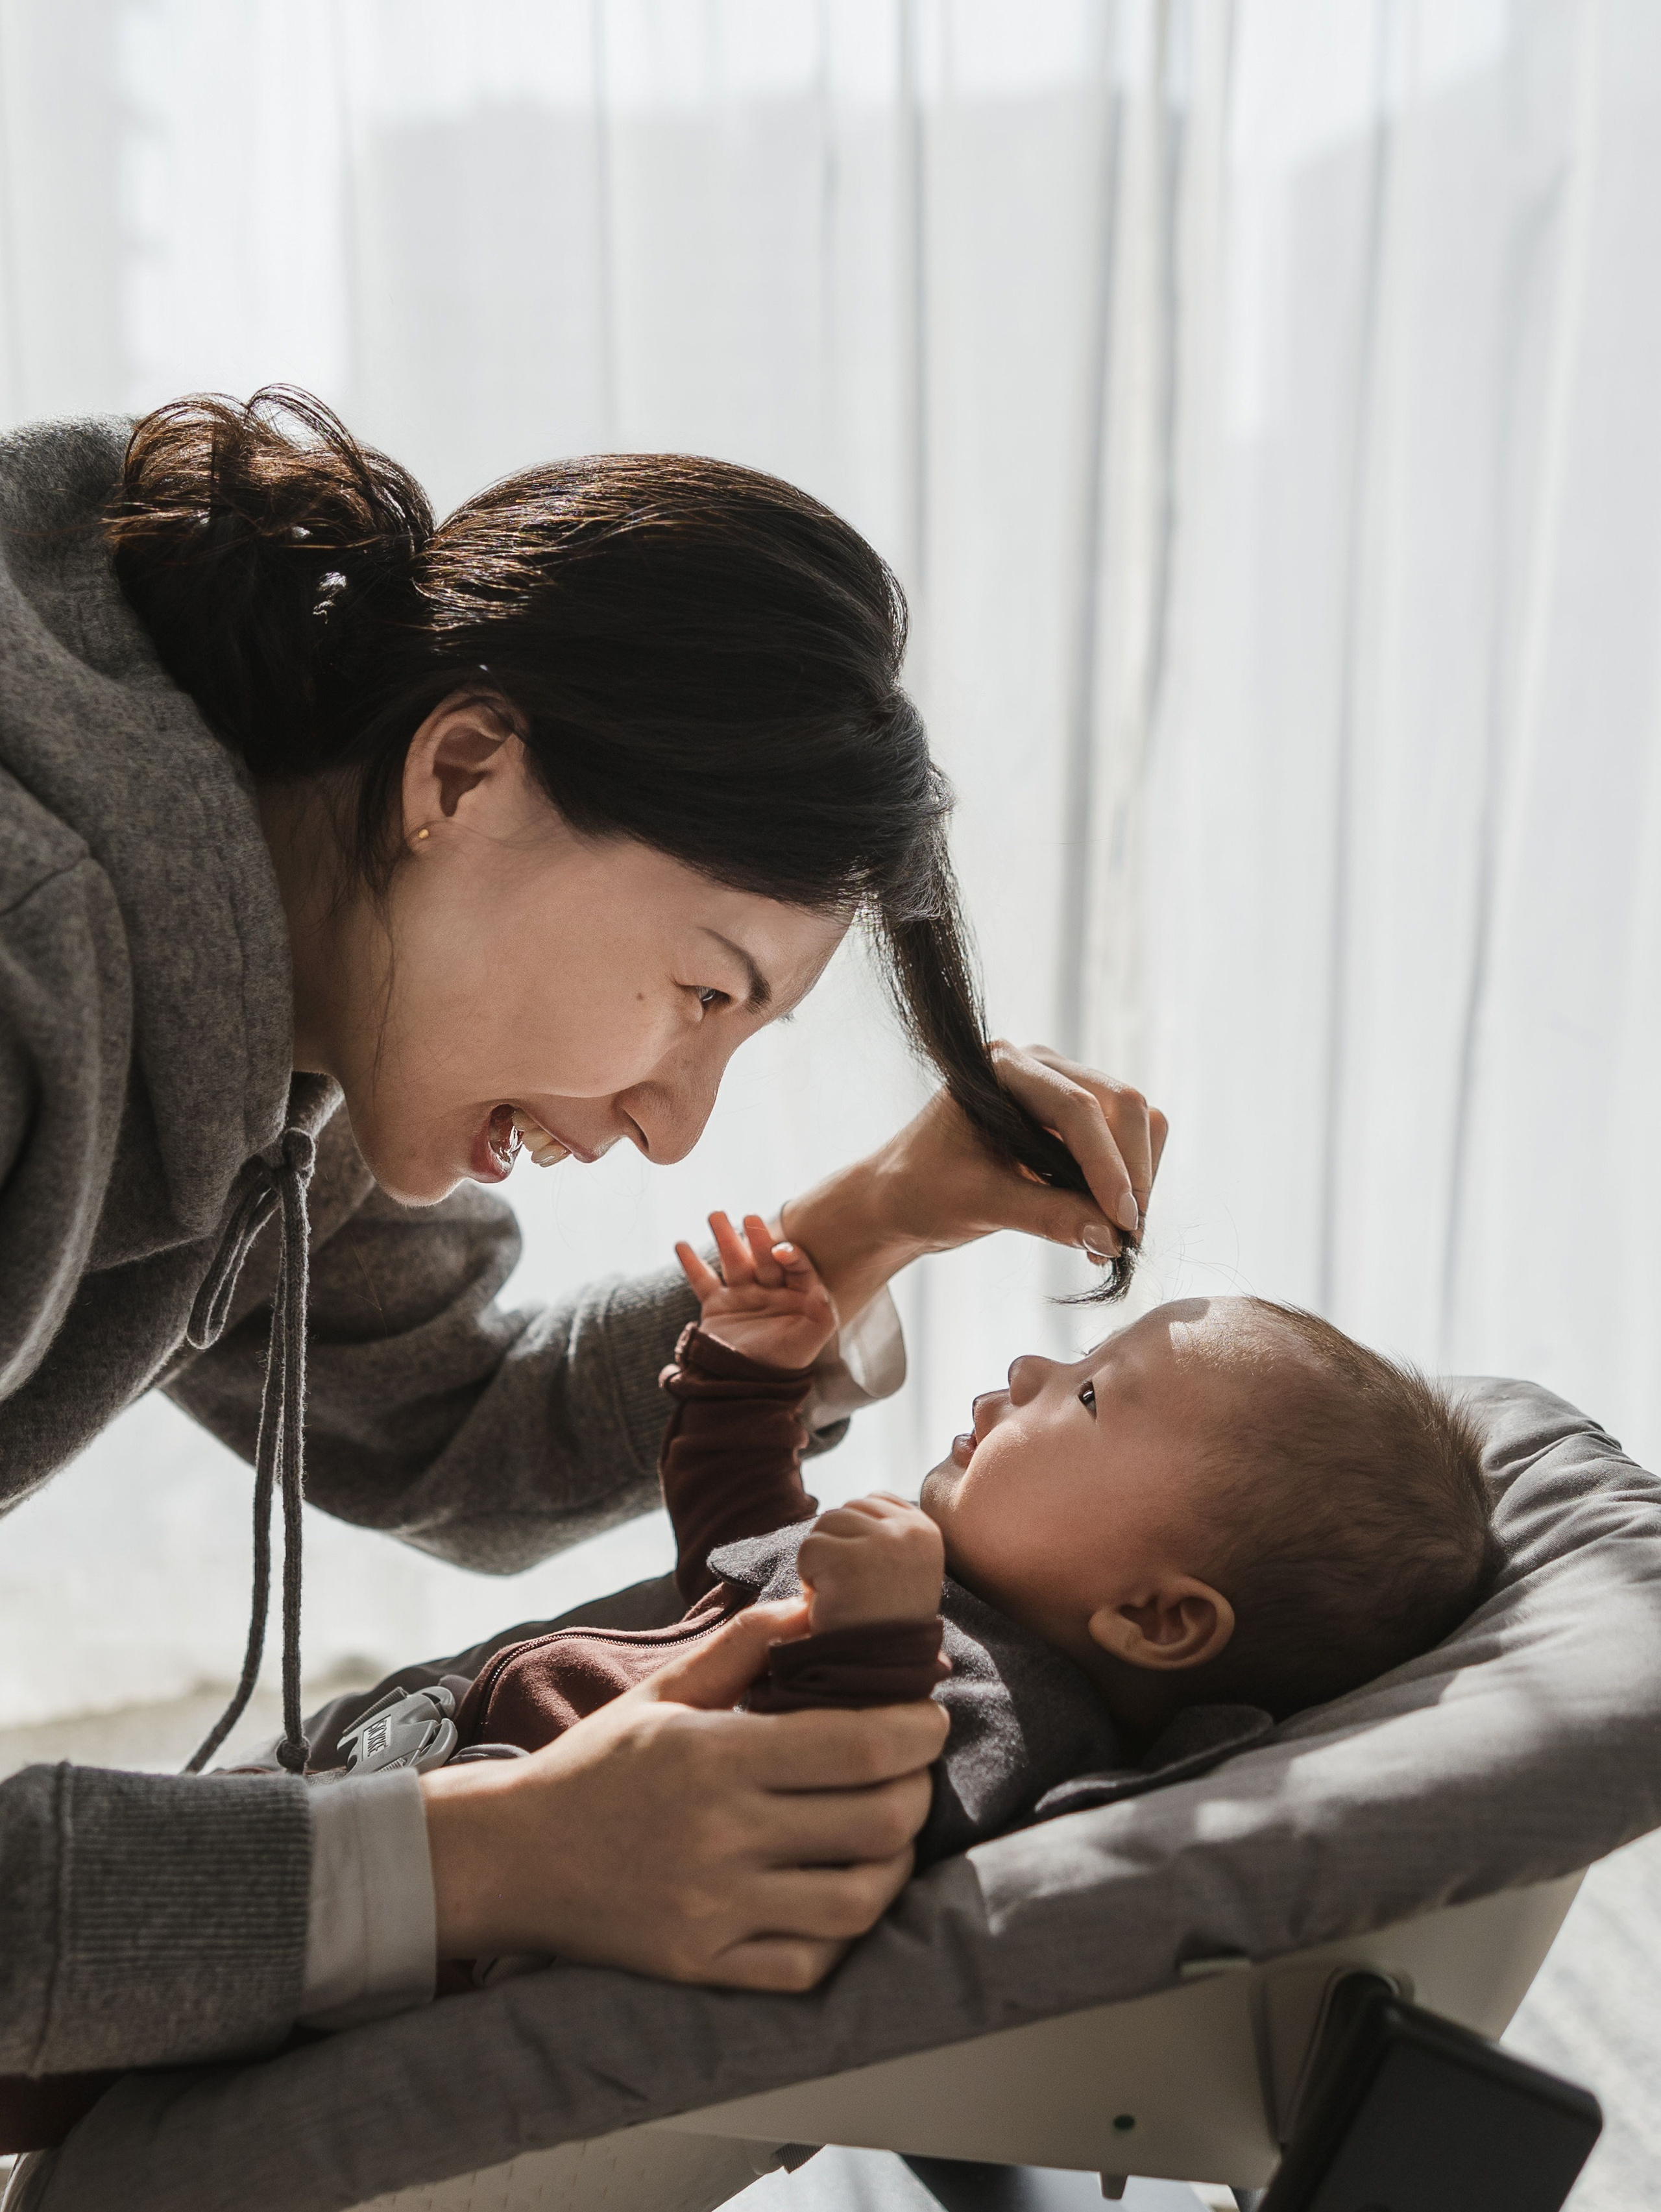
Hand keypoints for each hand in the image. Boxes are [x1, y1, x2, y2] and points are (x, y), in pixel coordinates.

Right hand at [421, 1600, 947, 1990]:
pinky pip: (809, 1964)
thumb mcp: (665, 1691)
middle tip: (916, 1773)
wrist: (512, 1857)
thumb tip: (818, 1606)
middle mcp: (719, 1836)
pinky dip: (845, 1932)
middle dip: (917, 1793)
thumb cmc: (598, 1764)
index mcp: (713, 1757)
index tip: (930, 1720)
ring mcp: (712, 1909)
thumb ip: (745, 1645)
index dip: (916, 1733)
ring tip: (892, 1834)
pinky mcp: (703, 1965)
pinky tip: (845, 1893)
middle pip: (874, 1823)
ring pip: (857, 1902)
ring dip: (895, 1865)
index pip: (858, 1747)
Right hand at [675, 1210, 838, 1369]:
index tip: (781, 1250)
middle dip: (757, 1236)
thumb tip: (821, 1292)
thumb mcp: (809, 1340)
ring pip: (734, 1261)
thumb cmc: (783, 1364)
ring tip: (714, 1215)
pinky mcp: (717, 1305)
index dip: (790, 1255)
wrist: (747, 1388)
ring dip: (725, 1238)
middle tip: (749, 1217)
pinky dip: (691, 1263)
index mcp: (797, 1295)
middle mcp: (770, 1290)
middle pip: (764, 1257)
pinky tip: (680, 1244)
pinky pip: (703, 1280)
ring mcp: (742, 1295)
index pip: (796, 1267)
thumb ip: (821, 1316)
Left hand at [781, 1045, 1168, 1323]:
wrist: (898, 1200)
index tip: (1123, 1222)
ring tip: (1113, 1237)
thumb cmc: (919, 1191)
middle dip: (1133, 1171)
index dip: (1108, 1166)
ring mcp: (1060, 1089)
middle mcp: (1038, 1067)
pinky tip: (1103, 1228)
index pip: (1078, 1108)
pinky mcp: (1071, 1123)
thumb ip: (1047, 1216)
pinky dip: (1124, 1185)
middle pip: (1121, 1105)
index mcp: (1003, 1067)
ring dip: (1136, 1179)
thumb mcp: (978, 1204)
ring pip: (1133, 1123)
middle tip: (1127, 1234)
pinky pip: (1121, 1145)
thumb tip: (1112, 1238)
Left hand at [799, 1495, 944, 1631]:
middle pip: (844, 1511)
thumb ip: (888, 1535)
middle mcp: (908, 1531)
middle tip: (850, 1591)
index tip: (863, 1574)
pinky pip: (808, 1551)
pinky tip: (830, 1603)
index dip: (854, 1537)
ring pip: (823, 1527)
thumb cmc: (884, 1626)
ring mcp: (880, 1544)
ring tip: (841, 1597)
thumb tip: (852, 1507)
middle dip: (835, 1549)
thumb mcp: (903, 1571)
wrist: (879, 1671)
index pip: (872, 1501)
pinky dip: (809, 1579)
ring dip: (820, 1563)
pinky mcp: (848, 1562)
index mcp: (926, 1531)